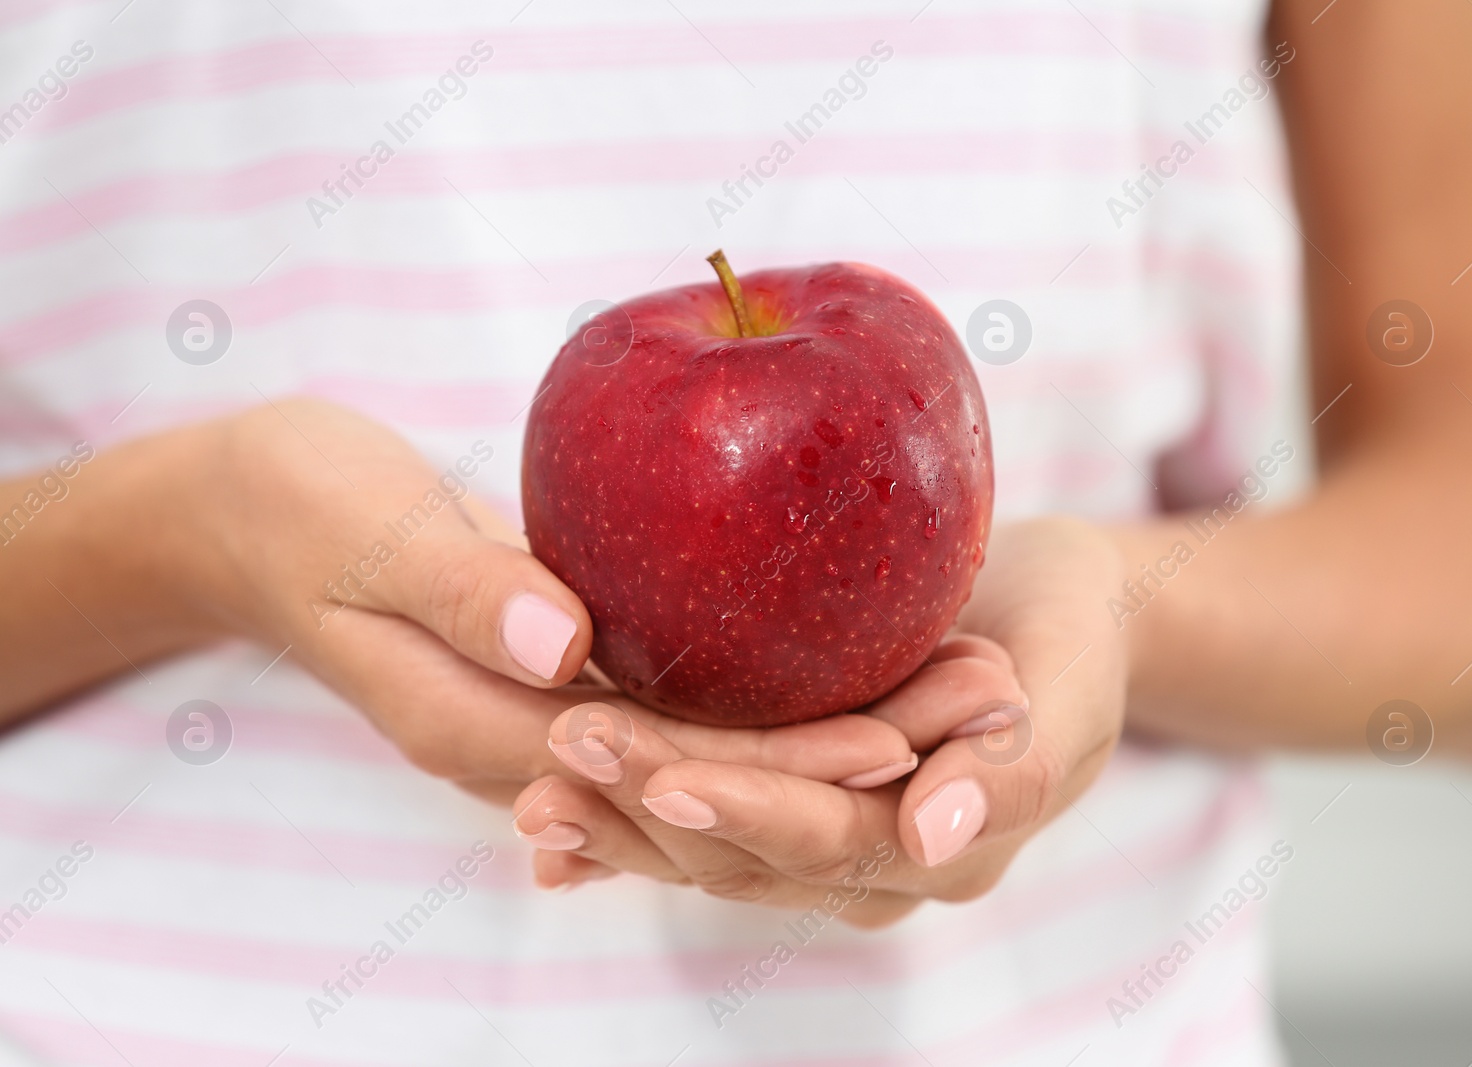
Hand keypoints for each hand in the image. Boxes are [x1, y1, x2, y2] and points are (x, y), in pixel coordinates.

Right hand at [177, 399, 913, 802]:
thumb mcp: (366, 534)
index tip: (895, 738)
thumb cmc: (297, 511)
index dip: (780, 765)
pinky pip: (699, 701)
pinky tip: (871, 653)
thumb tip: (566, 643)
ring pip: (727, 747)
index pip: (664, 773)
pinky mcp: (577, 673)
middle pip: (723, 778)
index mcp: (492, 732)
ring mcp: (561, 714)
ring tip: (967, 686)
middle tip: (984, 706)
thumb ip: (464, 589)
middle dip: (853, 756)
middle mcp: (541, 743)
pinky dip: (787, 689)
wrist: (249, 519)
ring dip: (845, 726)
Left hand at [513, 517, 1126, 921]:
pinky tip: (549, 827)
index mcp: (940, 850)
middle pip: (743, 852)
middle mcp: (867, 863)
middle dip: (647, 810)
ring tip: (532, 784)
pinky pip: (695, 825)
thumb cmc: (1069, 638)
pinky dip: (624, 826)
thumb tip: (933, 832)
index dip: (744, 812)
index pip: (825, 838)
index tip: (664, 775)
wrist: (1052, 619)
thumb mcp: (1071, 689)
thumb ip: (1013, 769)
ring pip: (703, 849)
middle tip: (562, 752)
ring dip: (617, 820)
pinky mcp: (785, 799)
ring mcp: (820, 840)